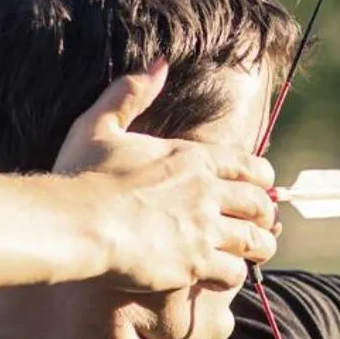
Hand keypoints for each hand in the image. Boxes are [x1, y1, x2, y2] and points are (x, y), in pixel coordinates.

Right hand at [54, 64, 277, 294]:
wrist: (77, 224)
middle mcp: (207, 191)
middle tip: (258, 224)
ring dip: (257, 247)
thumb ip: (131, 93)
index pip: (250, 166)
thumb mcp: (100, 125)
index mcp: (192, 158)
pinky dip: (233, 274)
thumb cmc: (83, 176)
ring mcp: (205, 229)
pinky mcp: (196, 263)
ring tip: (252, 253)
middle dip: (263, 215)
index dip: (260, 178)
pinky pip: (234, 271)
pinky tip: (222, 275)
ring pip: (255, 240)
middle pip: (259, 204)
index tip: (258, 187)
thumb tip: (159, 63)